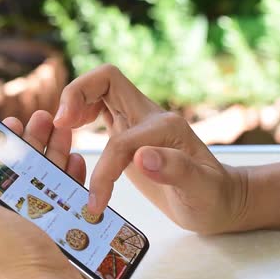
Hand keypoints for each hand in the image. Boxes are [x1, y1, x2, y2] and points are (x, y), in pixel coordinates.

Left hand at [0, 111, 93, 278]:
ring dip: (53, 152)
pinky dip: (70, 178)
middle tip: (41, 120)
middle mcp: (6, 212)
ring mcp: (34, 219)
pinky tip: (75, 165)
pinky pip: (65, 196)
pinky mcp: (59, 228)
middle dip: (30, 141)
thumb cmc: (12, 262)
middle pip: (17, 167)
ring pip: (43, 177)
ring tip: (62, 132)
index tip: (4, 121)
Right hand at [54, 64, 248, 234]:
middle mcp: (149, 117)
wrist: (219, 199)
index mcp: (166, 128)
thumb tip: (142, 156)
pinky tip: (71, 132)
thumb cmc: (212, 198)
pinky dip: (79, 114)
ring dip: (75, 101)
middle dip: (77, 94)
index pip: (121, 140)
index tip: (97, 199)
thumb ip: (177, 171)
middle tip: (60, 125)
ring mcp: (137, 121)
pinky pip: (97, 108)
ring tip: (60, 127)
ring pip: (99, 89)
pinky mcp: (127, 132)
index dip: (104, 168)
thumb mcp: (202, 191)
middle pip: (106, 79)